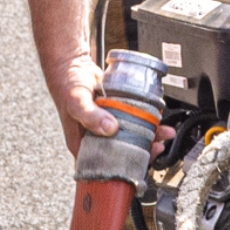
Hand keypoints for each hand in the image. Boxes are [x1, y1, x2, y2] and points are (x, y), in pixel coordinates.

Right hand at [47, 55, 179, 157]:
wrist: (71, 64)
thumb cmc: (66, 85)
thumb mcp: (76, 102)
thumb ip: (90, 115)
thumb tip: (109, 128)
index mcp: (83, 144)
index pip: (106, 163)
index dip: (125, 165)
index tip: (141, 160)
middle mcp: (96, 137)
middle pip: (123, 151)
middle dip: (143, 151)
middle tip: (157, 146)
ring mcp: (107, 126)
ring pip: (131, 137)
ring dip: (149, 136)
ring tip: (163, 133)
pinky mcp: (116, 113)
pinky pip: (133, 121)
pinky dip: (146, 121)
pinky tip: (156, 118)